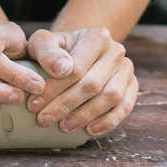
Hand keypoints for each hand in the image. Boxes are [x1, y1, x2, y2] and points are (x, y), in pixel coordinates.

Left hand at [23, 26, 137, 137]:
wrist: (74, 53)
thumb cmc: (55, 51)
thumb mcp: (42, 44)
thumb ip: (47, 51)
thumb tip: (62, 69)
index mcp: (97, 36)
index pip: (76, 68)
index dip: (54, 89)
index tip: (34, 104)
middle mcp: (116, 50)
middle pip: (93, 84)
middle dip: (66, 105)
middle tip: (44, 119)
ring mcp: (126, 69)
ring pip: (111, 97)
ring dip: (86, 115)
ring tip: (64, 126)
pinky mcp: (132, 86)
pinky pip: (125, 106)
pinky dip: (108, 121)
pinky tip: (89, 130)